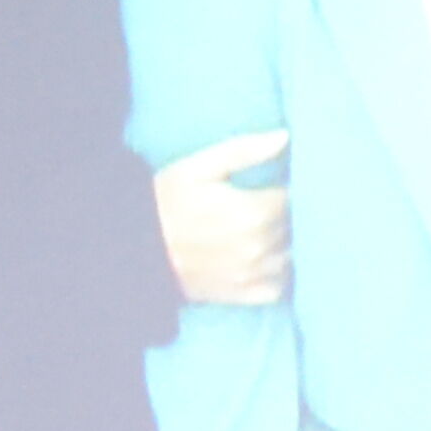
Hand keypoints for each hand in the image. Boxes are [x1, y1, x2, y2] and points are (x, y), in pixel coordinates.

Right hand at [155, 129, 289, 306]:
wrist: (134, 248)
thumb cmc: (167, 200)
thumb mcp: (201, 166)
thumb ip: (245, 151)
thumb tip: (286, 137)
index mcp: (253, 212)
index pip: (296, 198)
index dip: (292, 187)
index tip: (283, 180)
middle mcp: (259, 247)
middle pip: (295, 228)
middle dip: (291, 214)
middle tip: (276, 203)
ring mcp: (252, 274)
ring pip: (291, 257)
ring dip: (287, 243)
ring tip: (272, 230)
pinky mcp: (241, 294)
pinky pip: (277, 288)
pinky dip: (279, 275)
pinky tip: (268, 261)